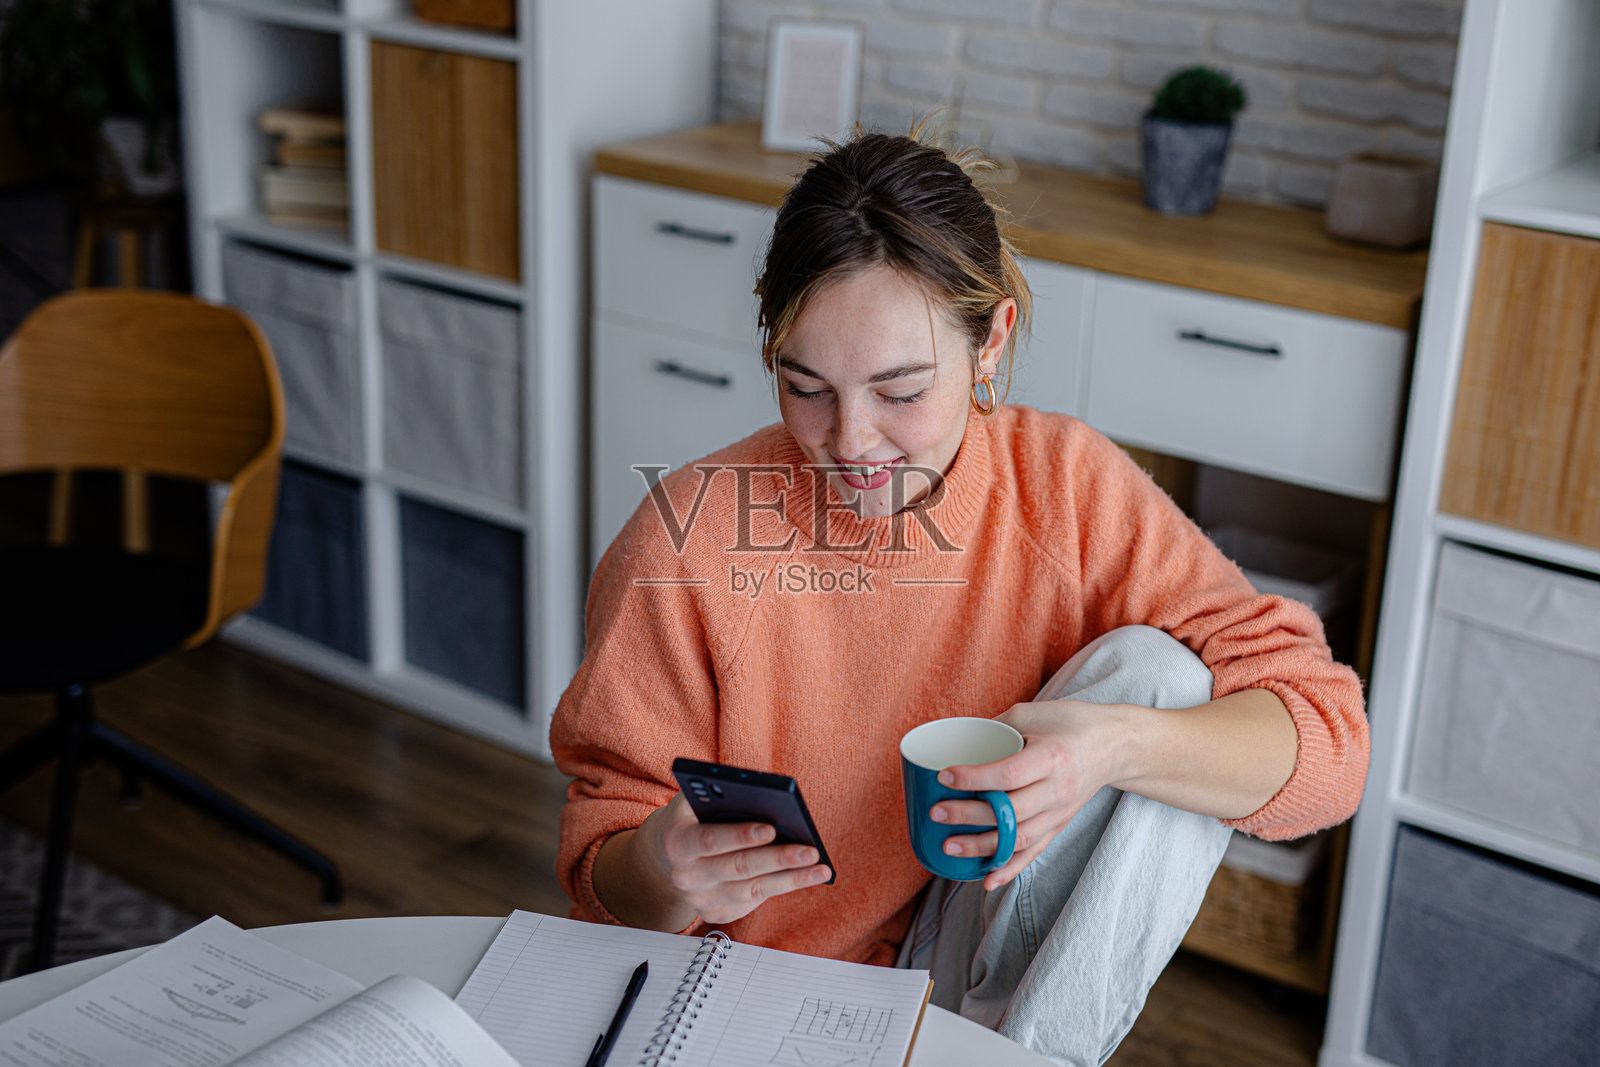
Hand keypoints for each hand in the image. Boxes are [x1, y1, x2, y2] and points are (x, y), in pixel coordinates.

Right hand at [638, 793, 831, 924]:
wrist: (668, 852)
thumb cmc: (693, 817)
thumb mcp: (697, 799)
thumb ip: (721, 797)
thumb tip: (768, 799)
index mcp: (677, 843)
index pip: (710, 840)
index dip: (740, 835)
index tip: (771, 829)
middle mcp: (686, 876)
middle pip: (738, 868)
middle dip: (778, 859)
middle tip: (810, 851)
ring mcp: (700, 899)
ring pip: (753, 890)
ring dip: (790, 879)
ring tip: (820, 869)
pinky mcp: (715, 913)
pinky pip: (754, 901)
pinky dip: (781, 887)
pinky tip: (804, 877)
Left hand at [930, 700, 1123, 891]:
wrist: (1115, 745)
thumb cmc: (1070, 722)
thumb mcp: (1032, 713)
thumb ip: (996, 728)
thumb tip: (955, 741)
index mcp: (1052, 758)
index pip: (1009, 775)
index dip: (974, 778)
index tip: (944, 776)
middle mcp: (1058, 790)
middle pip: (1011, 811)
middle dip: (970, 815)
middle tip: (937, 814)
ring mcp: (1060, 813)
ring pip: (1019, 838)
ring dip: (983, 847)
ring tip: (949, 847)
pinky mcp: (1059, 825)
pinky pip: (1034, 852)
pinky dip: (1009, 869)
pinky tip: (986, 880)